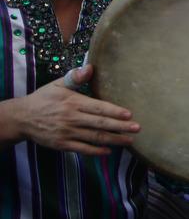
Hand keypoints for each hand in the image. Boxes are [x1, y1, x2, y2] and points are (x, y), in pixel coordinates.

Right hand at [4, 65, 138, 154]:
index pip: (98, 108)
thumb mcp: (57, 85)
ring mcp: (67, 133)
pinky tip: (109, 151)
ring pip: (94, 138)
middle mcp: (72, 118)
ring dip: (113, 140)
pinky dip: (96, 151)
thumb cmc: (43, 99)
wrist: (21, 118)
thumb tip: (90, 67)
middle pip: (100, 124)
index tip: (129, 114)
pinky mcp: (62, 144)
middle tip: (137, 129)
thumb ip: (75, 77)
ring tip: (129, 141)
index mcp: (73, 103)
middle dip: (120, 127)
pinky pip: (82, 149)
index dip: (114, 112)